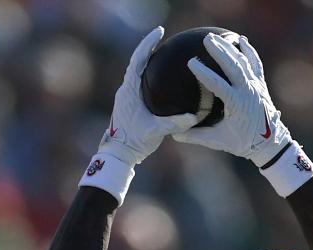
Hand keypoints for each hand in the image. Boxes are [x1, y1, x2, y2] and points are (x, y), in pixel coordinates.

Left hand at [99, 28, 201, 166]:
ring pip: (135, 69)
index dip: (148, 44)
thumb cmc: (133, 142)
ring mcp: (126, 95)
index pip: (138, 60)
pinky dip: (147, 72)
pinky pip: (137, 80)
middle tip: (161, 35)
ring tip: (160, 50)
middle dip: (148, 46)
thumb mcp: (155, 131)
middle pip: (136, 60)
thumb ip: (174, 123)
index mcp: (129, 90)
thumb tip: (194, 117)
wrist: (118, 154)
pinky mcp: (128, 102)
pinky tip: (158, 75)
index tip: (159, 32)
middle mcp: (125, 89)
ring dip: (146, 58)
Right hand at [172, 34, 292, 165]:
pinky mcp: (261, 84)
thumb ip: (195, 136)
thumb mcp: (218, 141)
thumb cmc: (243, 143)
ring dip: (230, 48)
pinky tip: (241, 40)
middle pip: (233, 66)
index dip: (204, 73)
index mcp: (237, 105)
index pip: (219, 85)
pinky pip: (255, 63)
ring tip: (216, 37)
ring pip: (243, 62)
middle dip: (220, 51)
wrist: (270, 143)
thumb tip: (174, 133)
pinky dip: (249, 51)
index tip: (191, 62)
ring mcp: (256, 86)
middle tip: (206, 39)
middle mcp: (248, 92)